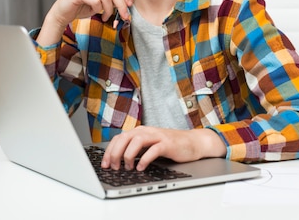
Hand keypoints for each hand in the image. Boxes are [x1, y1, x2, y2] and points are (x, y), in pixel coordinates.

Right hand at [37, 0, 132, 45]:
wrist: (63, 13)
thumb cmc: (82, 7)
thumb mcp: (101, 2)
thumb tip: (128, 3)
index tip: (130, 5)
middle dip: (121, 5)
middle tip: (124, 16)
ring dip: (109, 10)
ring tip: (106, 16)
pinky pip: (95, 1)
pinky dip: (98, 9)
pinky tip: (95, 13)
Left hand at [101, 126, 226, 170]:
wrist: (193, 142)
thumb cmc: (171, 145)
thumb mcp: (150, 145)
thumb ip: (136, 148)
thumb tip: (118, 160)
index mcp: (141, 131)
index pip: (119, 137)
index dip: (109, 151)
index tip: (105, 164)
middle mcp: (147, 131)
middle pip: (125, 137)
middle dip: (116, 153)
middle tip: (113, 166)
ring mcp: (158, 136)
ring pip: (137, 140)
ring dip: (128, 155)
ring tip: (127, 167)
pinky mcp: (168, 144)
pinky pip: (153, 150)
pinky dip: (144, 159)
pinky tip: (141, 168)